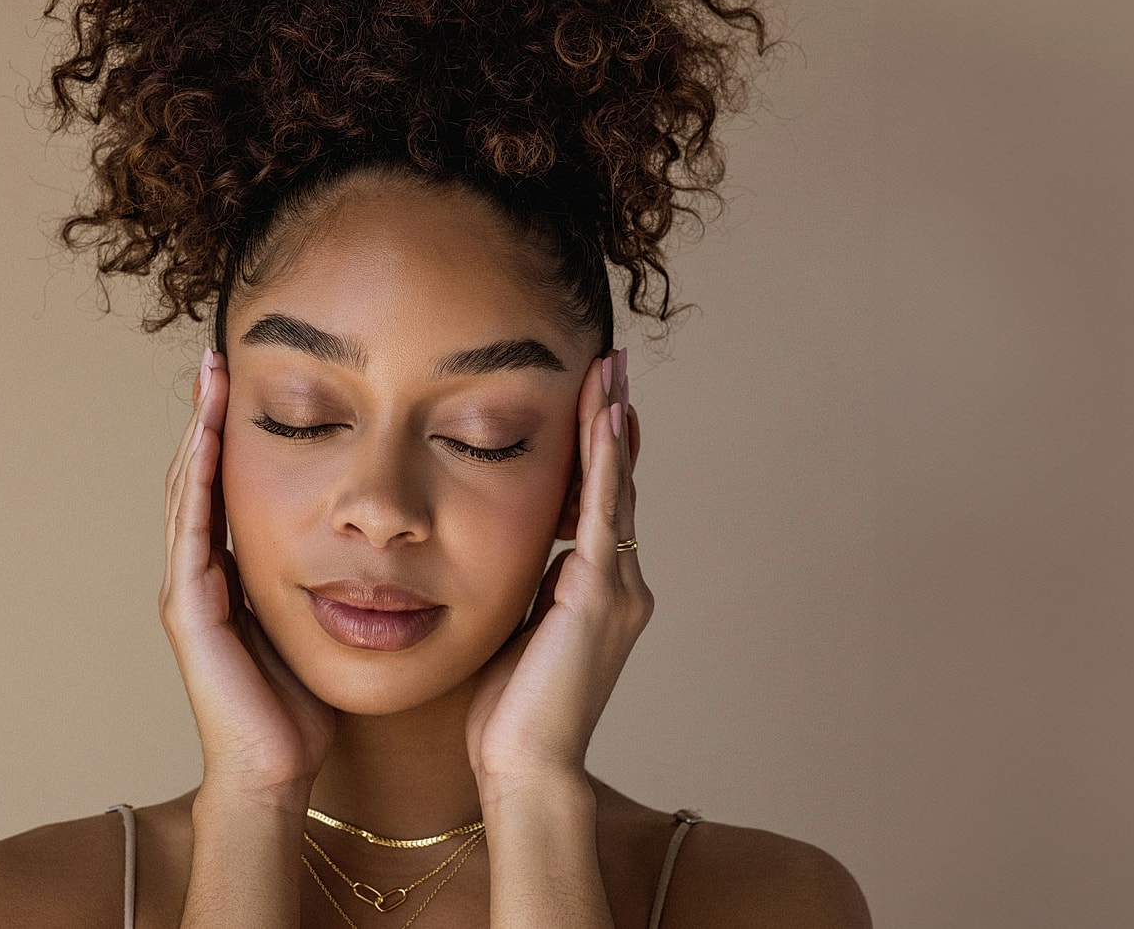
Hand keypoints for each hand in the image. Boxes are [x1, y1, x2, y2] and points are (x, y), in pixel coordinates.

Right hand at [161, 348, 333, 801]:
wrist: (278, 771)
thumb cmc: (305, 705)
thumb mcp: (326, 620)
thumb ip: (335, 578)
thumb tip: (387, 540)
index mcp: (237, 574)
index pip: (234, 487)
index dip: (238, 436)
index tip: (252, 379)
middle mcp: (205, 575)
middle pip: (204, 478)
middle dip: (210, 419)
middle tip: (218, 360)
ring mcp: (191, 591)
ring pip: (190, 495)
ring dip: (199, 437)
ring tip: (209, 382)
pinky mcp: (191, 612)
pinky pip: (193, 534)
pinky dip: (198, 485)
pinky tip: (207, 444)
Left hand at [465, 348, 650, 788]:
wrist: (526, 769)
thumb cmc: (511, 716)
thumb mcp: (517, 633)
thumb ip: (527, 590)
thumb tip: (515, 554)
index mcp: (600, 594)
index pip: (601, 507)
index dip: (599, 453)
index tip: (596, 401)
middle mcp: (622, 585)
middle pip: (618, 486)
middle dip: (613, 423)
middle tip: (612, 364)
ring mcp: (619, 589)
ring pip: (617, 490)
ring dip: (612, 426)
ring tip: (611, 372)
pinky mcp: (600, 595)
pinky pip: (605, 513)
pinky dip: (605, 463)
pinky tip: (605, 418)